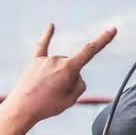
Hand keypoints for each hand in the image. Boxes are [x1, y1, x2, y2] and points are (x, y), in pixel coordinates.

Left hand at [0, 23, 116, 134]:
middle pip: (73, 66)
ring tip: (47, 90)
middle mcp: (57, 59)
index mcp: (69, 68)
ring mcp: (45, 59)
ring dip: (58, 75)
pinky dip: (48, 36)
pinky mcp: (35, 61)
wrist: (22, 108)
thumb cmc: (48, 105)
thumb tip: (75, 75)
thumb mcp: (72, 99)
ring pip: (60, 64)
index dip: (103, 40)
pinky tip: (51, 25)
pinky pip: (42, 46)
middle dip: (69, 78)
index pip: (90, 51)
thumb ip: (80, 84)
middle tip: (57, 94)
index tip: (112, 29)